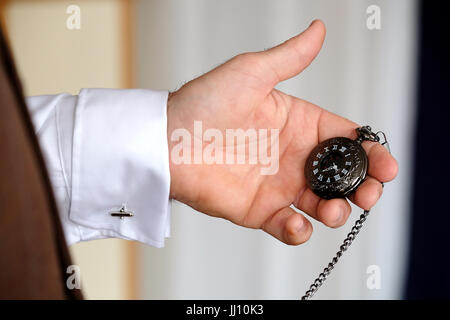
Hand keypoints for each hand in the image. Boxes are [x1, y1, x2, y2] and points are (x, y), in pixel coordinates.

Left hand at [166, 20, 397, 244]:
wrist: (166, 140)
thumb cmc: (203, 103)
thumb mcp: (251, 73)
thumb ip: (290, 58)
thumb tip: (319, 29)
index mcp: (298, 123)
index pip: (344, 139)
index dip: (369, 152)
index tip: (385, 164)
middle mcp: (292, 156)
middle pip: (341, 176)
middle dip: (362, 186)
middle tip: (369, 193)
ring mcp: (277, 184)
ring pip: (321, 204)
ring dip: (336, 211)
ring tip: (332, 208)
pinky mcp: (258, 210)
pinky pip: (287, 226)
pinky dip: (298, 231)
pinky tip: (299, 223)